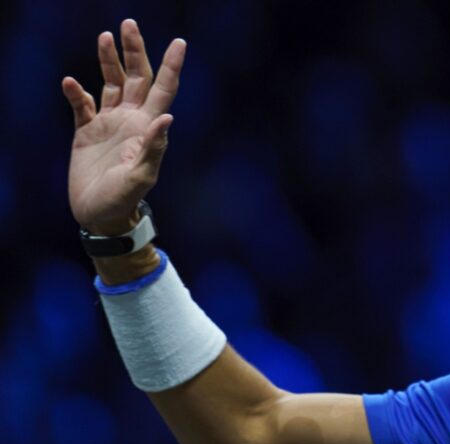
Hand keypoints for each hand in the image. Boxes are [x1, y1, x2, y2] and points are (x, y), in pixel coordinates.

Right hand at [63, 19, 185, 235]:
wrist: (101, 216)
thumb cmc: (125, 200)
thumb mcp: (141, 176)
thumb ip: (154, 148)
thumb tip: (167, 117)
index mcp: (149, 127)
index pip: (164, 89)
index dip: (171, 65)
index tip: (180, 42)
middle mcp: (131, 120)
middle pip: (136, 77)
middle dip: (134, 51)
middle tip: (128, 24)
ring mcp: (109, 124)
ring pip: (111, 84)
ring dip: (108, 61)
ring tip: (106, 36)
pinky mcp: (86, 132)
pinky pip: (82, 105)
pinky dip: (77, 93)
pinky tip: (72, 83)